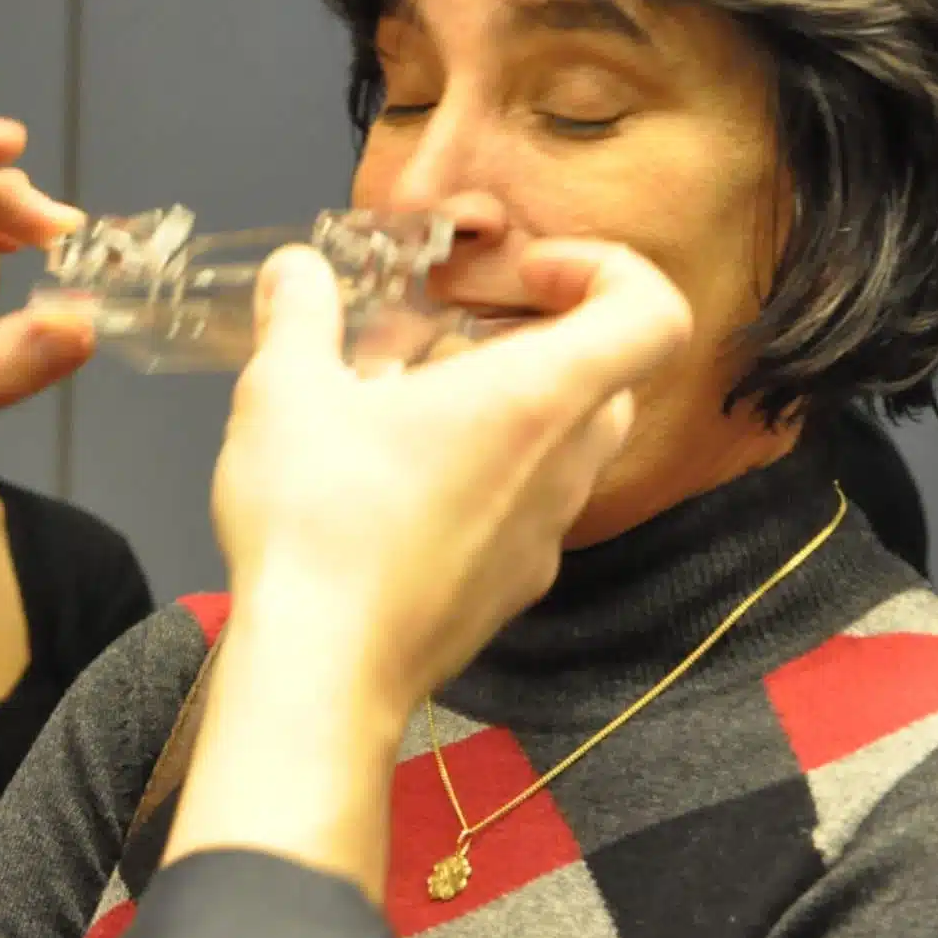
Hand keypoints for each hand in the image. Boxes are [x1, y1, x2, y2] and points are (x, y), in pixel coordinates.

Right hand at [213, 238, 690, 714]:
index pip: (653, 313)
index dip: (610, 270)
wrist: (324, 670)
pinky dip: (482, 477)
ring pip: (565, 446)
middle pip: (610, 378)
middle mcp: (562, 466)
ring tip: (405, 409)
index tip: (527, 274)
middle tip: (454, 341)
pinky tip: (392, 486)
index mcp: (535, 397)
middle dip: (541, 342)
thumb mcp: (284, 389)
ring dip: (505, 410)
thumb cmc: (318, 520)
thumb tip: (297, 267)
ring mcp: (543, 536)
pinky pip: (525, 509)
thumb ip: (299, 312)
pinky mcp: (510, 586)